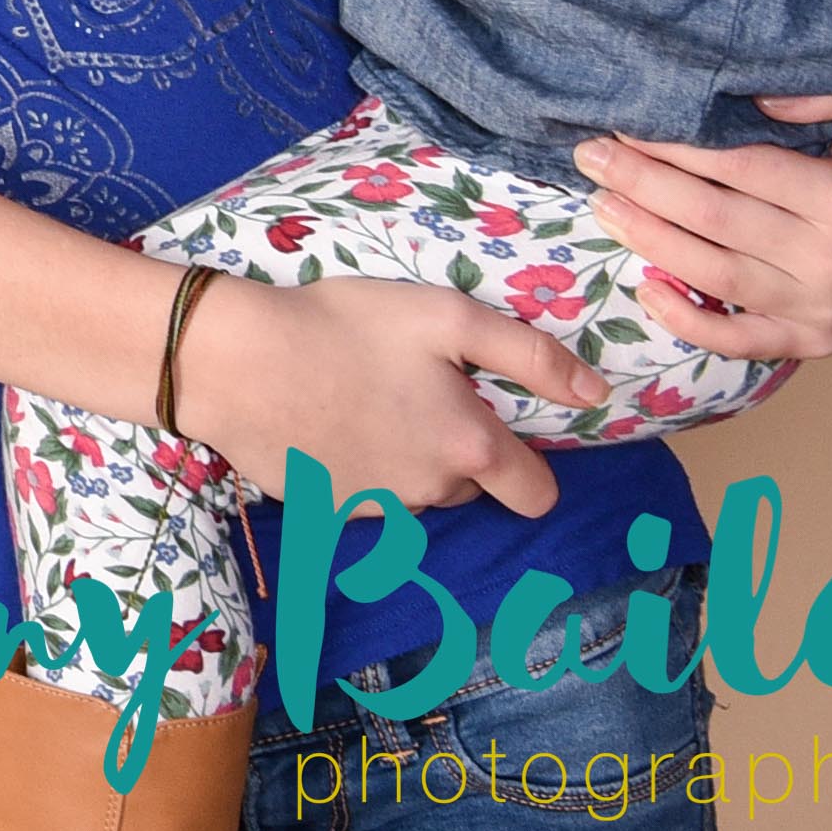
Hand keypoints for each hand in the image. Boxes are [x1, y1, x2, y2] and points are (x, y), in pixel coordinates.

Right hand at [179, 272, 605, 516]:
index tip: (500, 434)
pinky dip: (351, 471)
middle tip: (409, 397)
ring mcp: (376, 510)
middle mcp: (432, 492)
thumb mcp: (445, 316)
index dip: (530, 468)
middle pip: (469, 491)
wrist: (234, 361)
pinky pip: (359, 500)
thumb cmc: (343, 327)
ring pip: (413, 495)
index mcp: (469, 447)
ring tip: (358, 404)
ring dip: (401, 462)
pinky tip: (322, 425)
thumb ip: (530, 354)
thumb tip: (597, 395)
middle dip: (453, 455)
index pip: (537, 494)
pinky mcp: (325, 514)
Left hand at [581, 86, 831, 363]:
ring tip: (601, 206)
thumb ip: (824, 91)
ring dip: (648, 241)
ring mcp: (823, 309)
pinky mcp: (814, 340)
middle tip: (589, 157)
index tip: (623, 124)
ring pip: (715, 278)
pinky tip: (646, 290)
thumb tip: (755, 95)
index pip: (738, 169)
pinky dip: (688, 322)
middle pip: (714, 222)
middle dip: (643, 187)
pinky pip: (740, 341)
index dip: (674, 147)